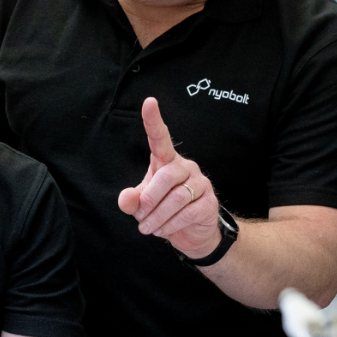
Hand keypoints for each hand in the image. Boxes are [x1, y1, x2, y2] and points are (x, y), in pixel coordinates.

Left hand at [116, 97, 222, 259]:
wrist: (190, 235)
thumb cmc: (163, 212)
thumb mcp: (141, 207)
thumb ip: (131, 201)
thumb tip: (126, 199)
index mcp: (167, 162)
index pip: (160, 138)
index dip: (153, 121)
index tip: (149, 102)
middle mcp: (186, 167)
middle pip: (166, 176)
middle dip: (150, 199)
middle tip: (141, 216)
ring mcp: (200, 183)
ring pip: (176, 197)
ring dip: (157, 217)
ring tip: (148, 228)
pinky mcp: (209, 202)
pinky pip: (187, 213)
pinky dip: (170, 225)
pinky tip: (163, 231)